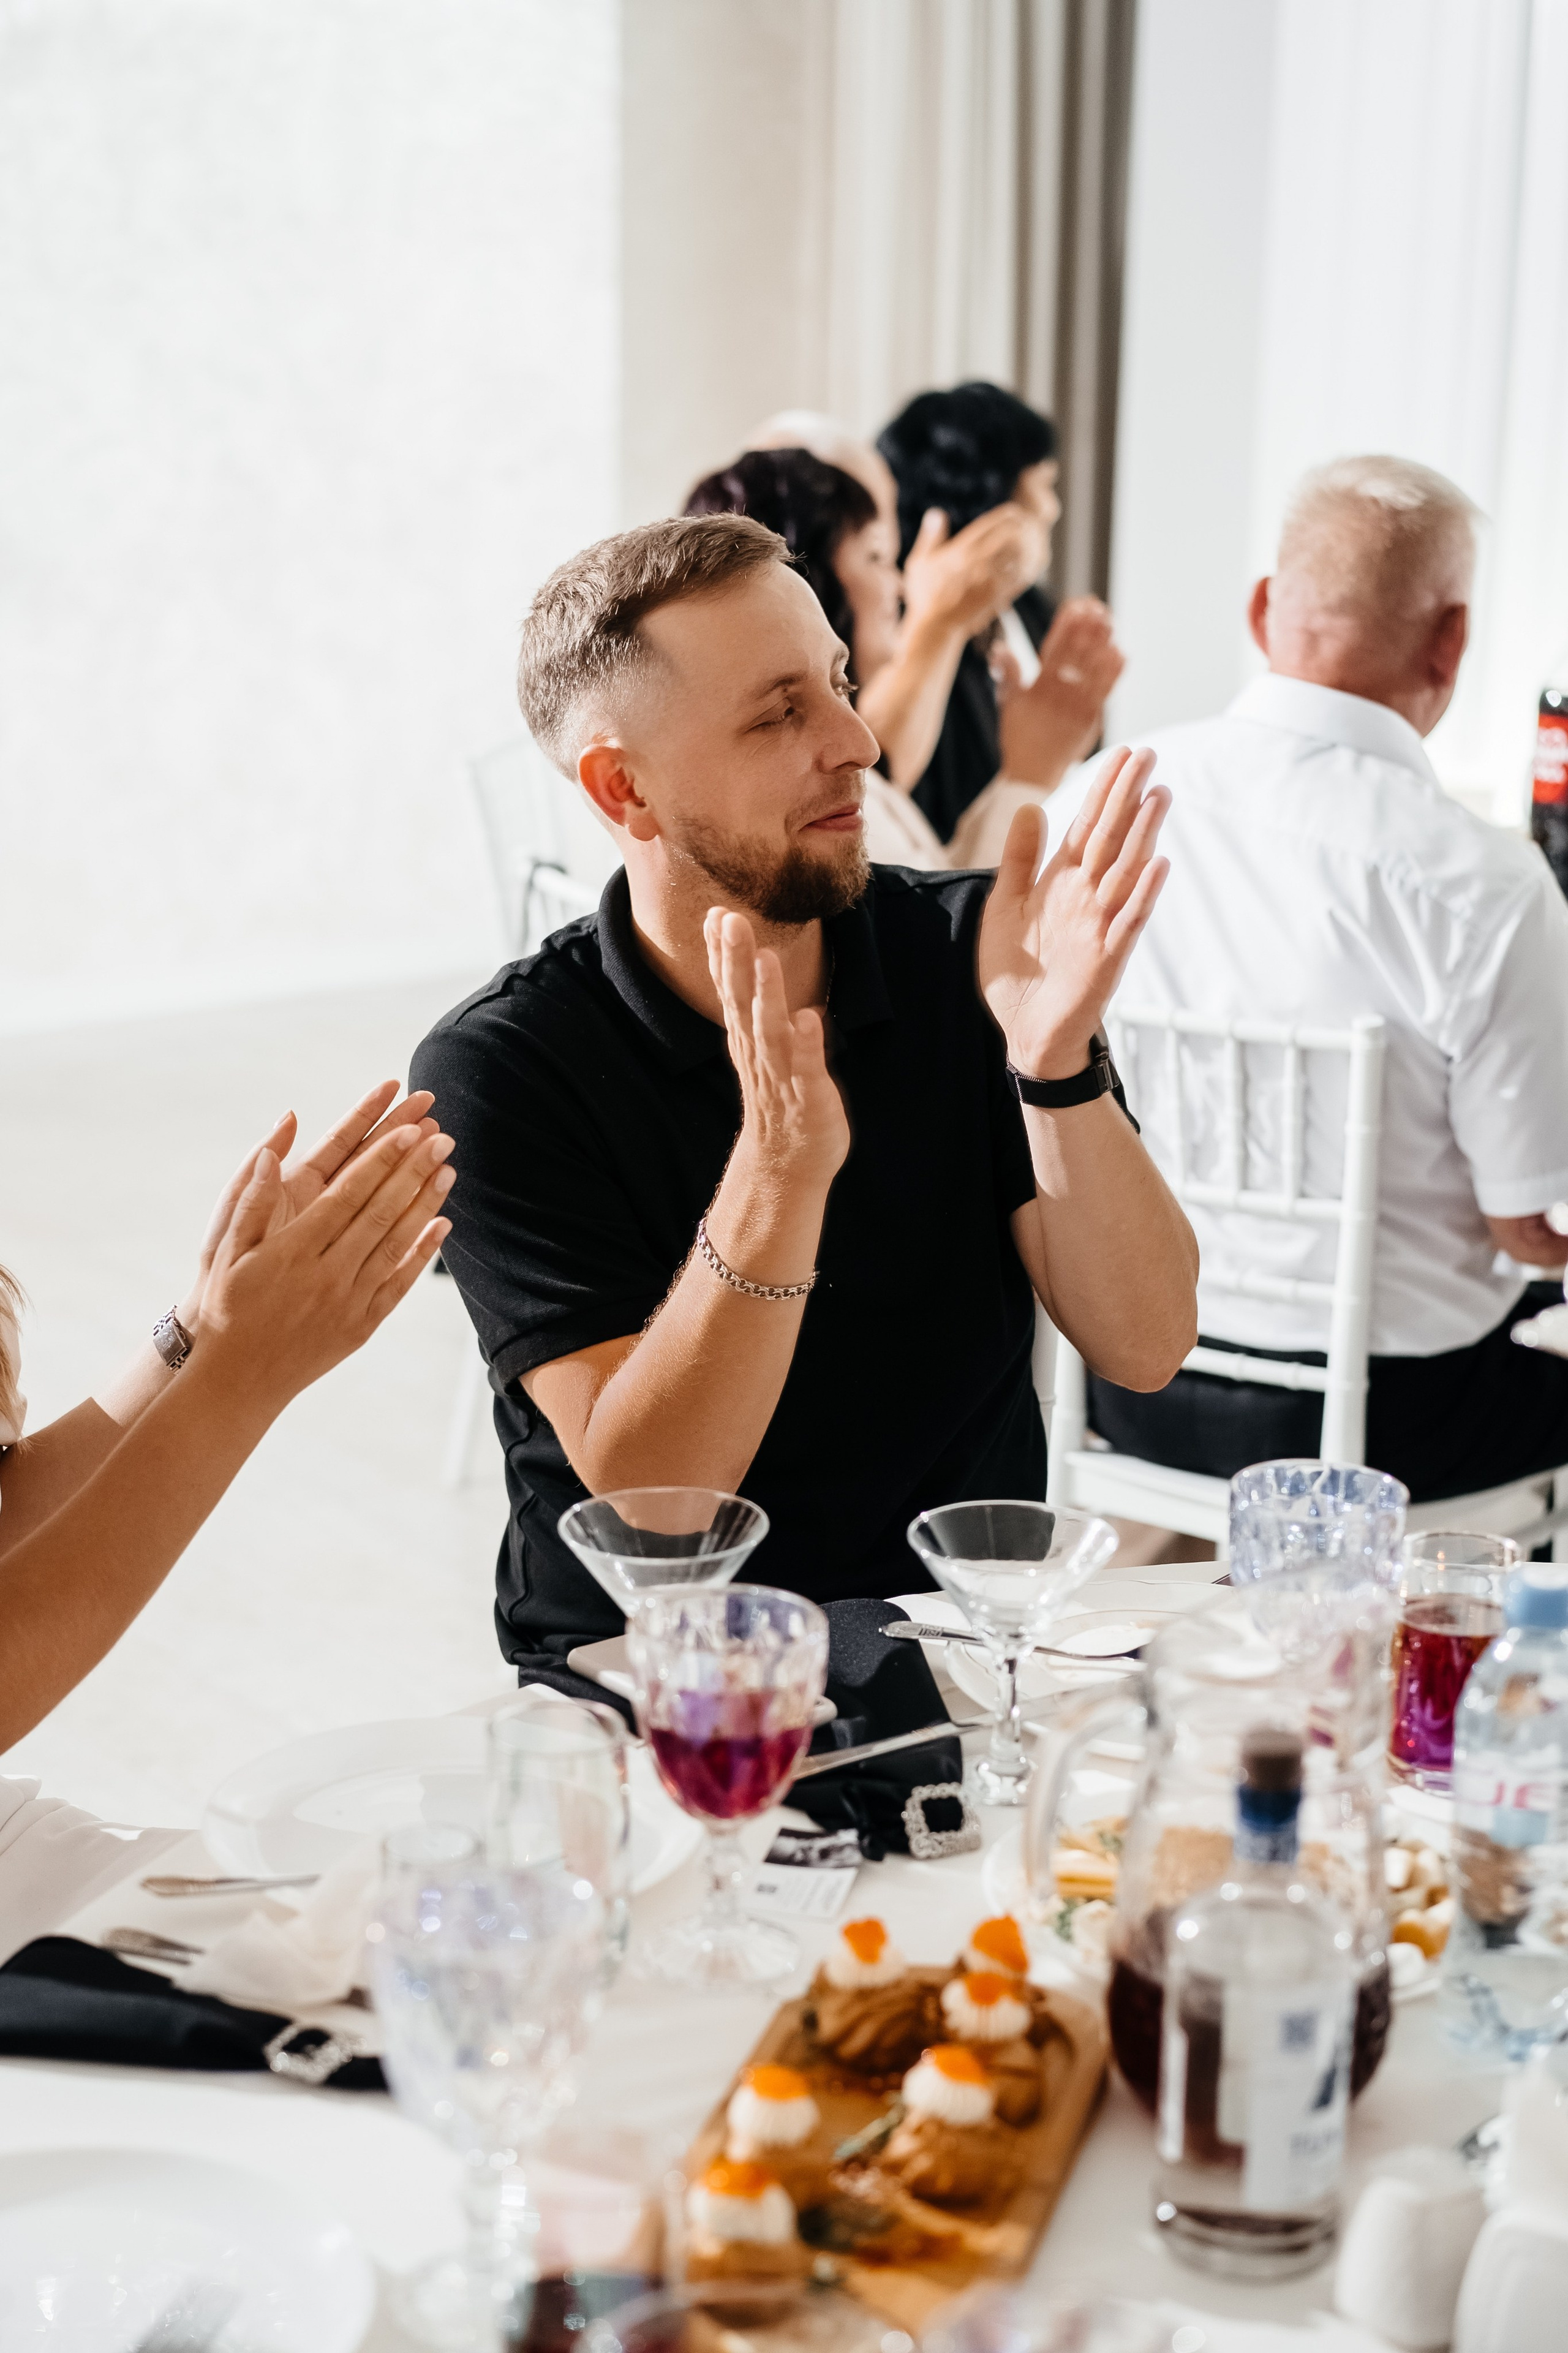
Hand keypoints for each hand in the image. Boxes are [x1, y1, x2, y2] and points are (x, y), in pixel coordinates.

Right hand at [196, 1120, 454, 1405]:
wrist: (237, 1378)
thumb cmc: (227, 1307)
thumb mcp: (225, 1252)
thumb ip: (250, 1201)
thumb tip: (267, 1154)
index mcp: (293, 1251)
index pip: (346, 1194)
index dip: (379, 1160)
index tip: (406, 1130)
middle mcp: (326, 1275)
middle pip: (380, 1212)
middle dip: (413, 1171)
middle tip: (442, 1136)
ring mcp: (348, 1302)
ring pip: (396, 1244)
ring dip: (426, 1204)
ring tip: (448, 1169)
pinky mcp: (362, 1326)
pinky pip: (400, 1283)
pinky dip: (423, 1254)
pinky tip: (443, 1225)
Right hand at [704, 909, 849, 1192]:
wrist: (788, 1162)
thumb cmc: (780, 1094)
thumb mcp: (760, 1041)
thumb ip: (754, 999)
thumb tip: (750, 950)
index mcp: (747, 1035)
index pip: (729, 988)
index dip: (719, 952)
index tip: (714, 913)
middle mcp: (758, 1050)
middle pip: (742, 1000)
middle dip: (735, 959)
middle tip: (729, 919)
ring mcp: (782, 1073)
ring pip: (769, 1030)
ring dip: (767, 994)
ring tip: (765, 958)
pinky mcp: (809, 1095)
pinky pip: (806, 1067)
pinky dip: (806, 1043)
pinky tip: (808, 1017)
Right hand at [902, 504, 1044, 641]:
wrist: (936, 629)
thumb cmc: (924, 597)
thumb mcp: (919, 563)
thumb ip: (930, 537)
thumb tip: (937, 512)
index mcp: (961, 550)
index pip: (995, 521)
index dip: (1010, 514)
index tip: (1014, 513)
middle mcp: (978, 563)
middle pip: (1013, 534)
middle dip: (1024, 526)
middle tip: (1030, 524)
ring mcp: (992, 580)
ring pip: (1023, 554)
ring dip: (1032, 544)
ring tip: (1036, 539)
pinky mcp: (1000, 595)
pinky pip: (1024, 575)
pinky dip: (1033, 564)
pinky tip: (1034, 560)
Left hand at [978, 746, 1169, 1078]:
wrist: (1025, 1030)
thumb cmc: (1018, 972)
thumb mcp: (1005, 907)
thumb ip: (1019, 861)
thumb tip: (1029, 808)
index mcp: (1062, 882)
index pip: (1087, 826)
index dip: (1104, 791)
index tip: (1122, 753)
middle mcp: (1087, 897)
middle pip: (1110, 838)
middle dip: (1127, 798)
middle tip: (1147, 755)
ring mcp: (1102, 925)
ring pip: (1126, 871)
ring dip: (1143, 834)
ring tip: (1159, 795)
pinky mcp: (1109, 957)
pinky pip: (1130, 921)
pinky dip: (1143, 893)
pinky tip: (1159, 864)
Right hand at [997, 597, 1124, 787]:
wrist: (1032, 774)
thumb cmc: (1020, 737)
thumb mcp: (1009, 703)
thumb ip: (1008, 673)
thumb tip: (999, 647)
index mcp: (1036, 688)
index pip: (1053, 648)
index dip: (1066, 626)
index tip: (1076, 605)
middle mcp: (1057, 696)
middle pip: (1075, 655)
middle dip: (1087, 629)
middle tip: (1099, 607)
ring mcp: (1075, 708)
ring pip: (1092, 670)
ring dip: (1102, 644)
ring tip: (1110, 622)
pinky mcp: (1090, 721)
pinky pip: (1104, 692)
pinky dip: (1112, 673)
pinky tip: (1120, 653)